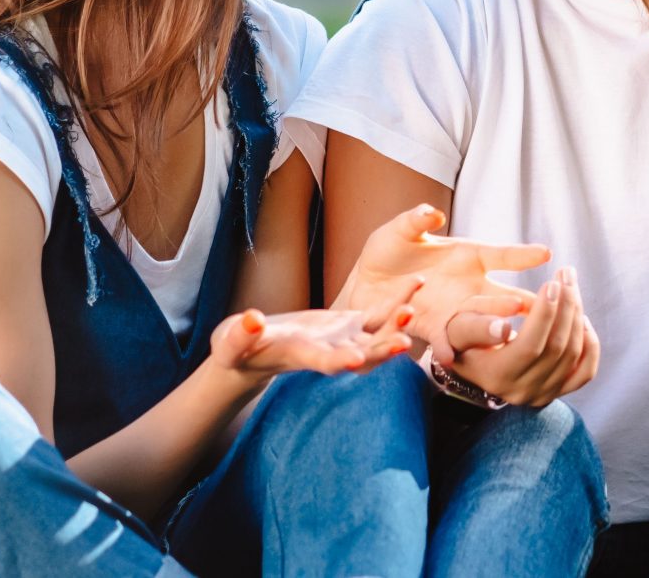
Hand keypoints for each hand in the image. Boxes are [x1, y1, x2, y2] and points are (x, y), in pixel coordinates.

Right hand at [212, 272, 419, 380]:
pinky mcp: (348, 325)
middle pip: (361, 358)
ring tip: (413, 306)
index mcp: (301, 357)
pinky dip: (397, 303)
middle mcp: (329, 353)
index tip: (354, 360)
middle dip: (382, 351)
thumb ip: (241, 334)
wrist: (253, 351)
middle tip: (405, 341)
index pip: (322, 363)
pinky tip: (416, 284)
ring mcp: (342, 340)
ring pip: (377, 337)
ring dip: (397, 325)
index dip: (338, 362)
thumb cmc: (236, 349)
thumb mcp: (232, 342)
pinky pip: (378, 316)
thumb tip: (251, 320)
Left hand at [336, 204, 547, 362]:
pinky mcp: (433, 328)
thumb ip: (415, 221)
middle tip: (541, 307)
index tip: (546, 253)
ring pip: (480, 320)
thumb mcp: (400, 231)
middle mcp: (469, 285)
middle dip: (520, 302)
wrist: (366, 282)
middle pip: (500, 295)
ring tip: (506, 332)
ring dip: (492, 326)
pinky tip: (451, 356)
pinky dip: (448, 347)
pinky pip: (445, 340)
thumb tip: (431, 213)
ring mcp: (454, 309)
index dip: (522, 255)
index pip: (501, 255)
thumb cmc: (390, 249)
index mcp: (468, 255)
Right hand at [445, 267, 599, 406]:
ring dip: (577, 315)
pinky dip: (590, 344)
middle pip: (557, 348)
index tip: (551, 283)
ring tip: (571, 286)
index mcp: (496, 377)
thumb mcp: (458, 329)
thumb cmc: (463, 339)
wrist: (474, 364)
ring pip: (573, 355)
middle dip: (566, 306)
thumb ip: (476, 327)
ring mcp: (542, 395)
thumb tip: (504, 328)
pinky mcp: (558, 392)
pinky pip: (585, 372)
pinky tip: (581, 318)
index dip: (545, 314)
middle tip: (566, 274)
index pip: (530, 346)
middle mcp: (522, 391)